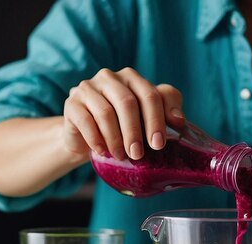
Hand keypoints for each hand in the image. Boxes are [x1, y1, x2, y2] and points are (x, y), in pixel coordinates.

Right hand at [61, 67, 184, 159]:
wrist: (88, 137)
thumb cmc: (124, 127)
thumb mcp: (148, 119)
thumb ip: (167, 111)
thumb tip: (179, 121)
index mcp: (132, 78)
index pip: (149, 95)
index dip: (156, 119)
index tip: (158, 144)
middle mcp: (109, 77)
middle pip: (127, 102)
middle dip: (135, 131)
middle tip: (139, 155)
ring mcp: (88, 88)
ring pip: (105, 112)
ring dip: (116, 138)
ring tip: (122, 157)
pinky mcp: (72, 103)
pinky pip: (85, 120)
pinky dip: (96, 139)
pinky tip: (103, 152)